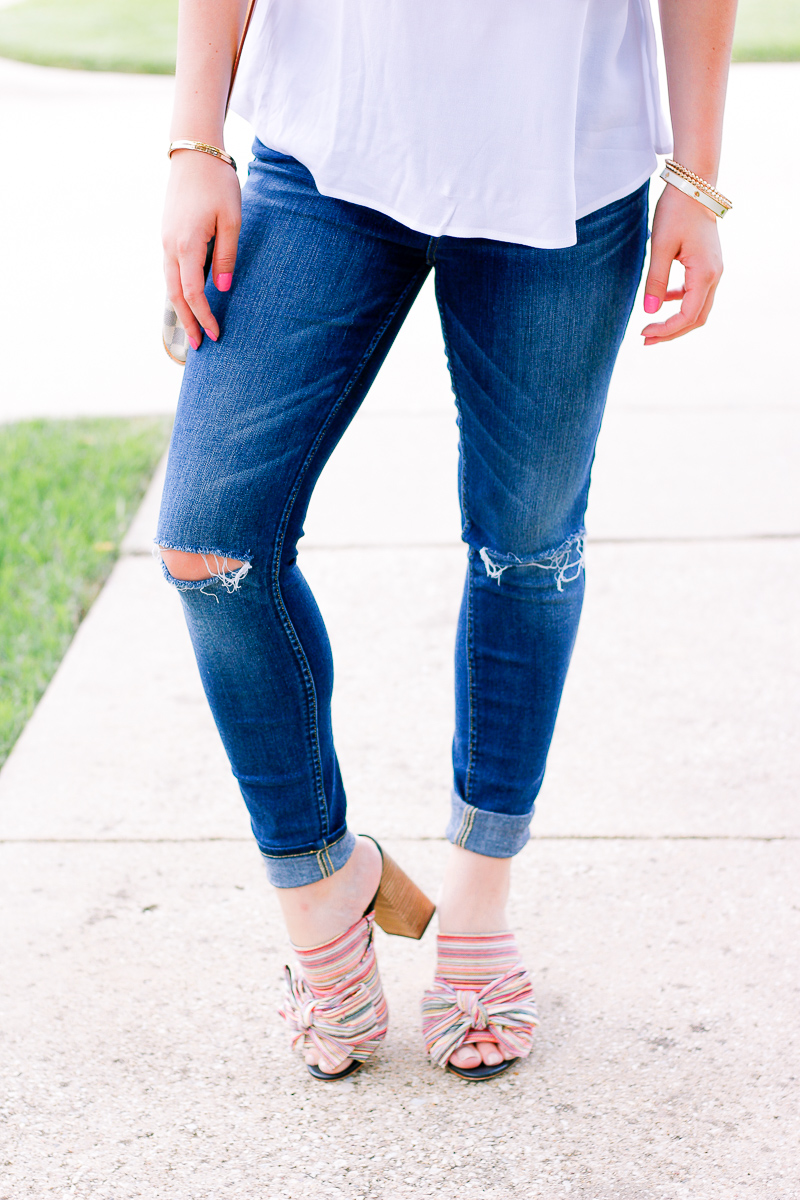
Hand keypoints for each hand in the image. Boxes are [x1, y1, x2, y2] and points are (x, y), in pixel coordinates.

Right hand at [162, 148, 241, 348]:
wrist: (194, 152)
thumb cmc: (218, 184)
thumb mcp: (232, 221)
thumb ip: (226, 257)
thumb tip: (222, 288)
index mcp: (186, 246)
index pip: (193, 294)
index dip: (204, 317)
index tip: (216, 336)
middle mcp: (169, 247)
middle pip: (175, 295)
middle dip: (187, 322)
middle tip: (199, 347)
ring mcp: (165, 240)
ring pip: (169, 284)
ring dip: (180, 309)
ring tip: (192, 329)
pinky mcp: (167, 235)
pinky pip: (169, 270)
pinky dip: (177, 290)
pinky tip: (187, 301)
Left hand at [641, 182, 722, 345]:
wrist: (694, 186)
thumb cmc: (676, 212)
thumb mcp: (661, 247)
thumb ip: (656, 281)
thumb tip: (650, 312)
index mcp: (705, 274)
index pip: (688, 316)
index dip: (666, 329)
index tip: (642, 331)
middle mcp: (715, 276)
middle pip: (696, 318)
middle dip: (671, 333)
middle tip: (645, 340)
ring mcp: (713, 271)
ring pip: (698, 308)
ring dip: (676, 321)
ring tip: (651, 327)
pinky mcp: (707, 266)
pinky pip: (696, 294)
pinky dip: (679, 303)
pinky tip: (662, 301)